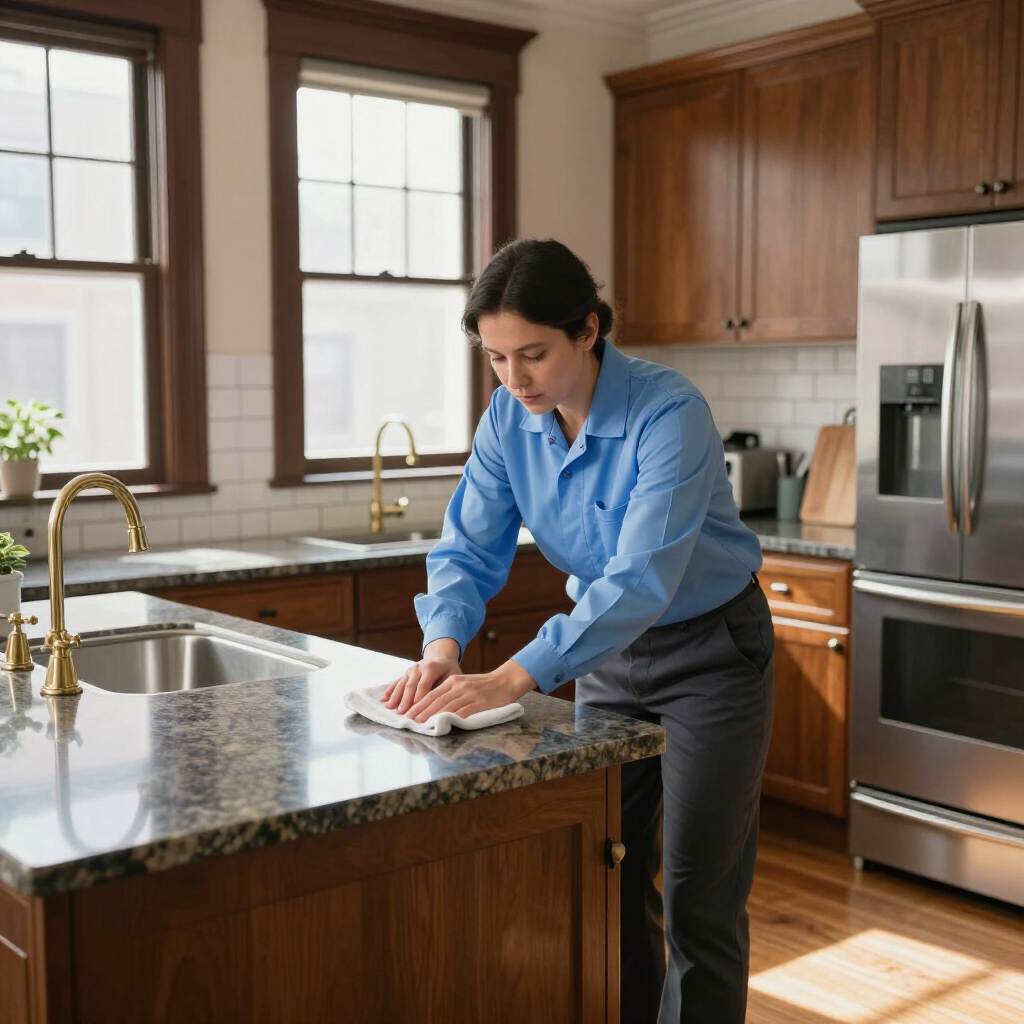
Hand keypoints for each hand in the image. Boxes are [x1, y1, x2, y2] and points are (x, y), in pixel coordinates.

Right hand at [382, 638, 460, 714]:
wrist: (440, 656)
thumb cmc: (449, 670)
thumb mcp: (453, 675)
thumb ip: (446, 687)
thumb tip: (441, 703)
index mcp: (431, 668)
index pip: (424, 684)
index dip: (419, 697)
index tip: (416, 709)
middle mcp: (418, 668)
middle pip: (411, 685)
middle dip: (405, 700)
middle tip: (402, 713)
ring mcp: (409, 670)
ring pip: (401, 684)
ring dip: (395, 697)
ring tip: (390, 708)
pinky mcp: (405, 674)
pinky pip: (396, 682)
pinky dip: (390, 691)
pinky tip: (383, 699)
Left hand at [406, 660, 536, 722]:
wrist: (506, 680)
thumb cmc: (485, 685)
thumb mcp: (465, 684)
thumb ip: (451, 692)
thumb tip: (435, 706)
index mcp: (454, 681)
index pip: (432, 693)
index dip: (419, 704)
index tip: (409, 714)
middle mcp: (459, 686)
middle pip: (436, 699)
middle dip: (421, 711)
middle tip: (410, 721)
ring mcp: (469, 694)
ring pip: (447, 706)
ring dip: (433, 716)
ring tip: (422, 724)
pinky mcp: (480, 702)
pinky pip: (464, 711)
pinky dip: (453, 717)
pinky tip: (445, 724)